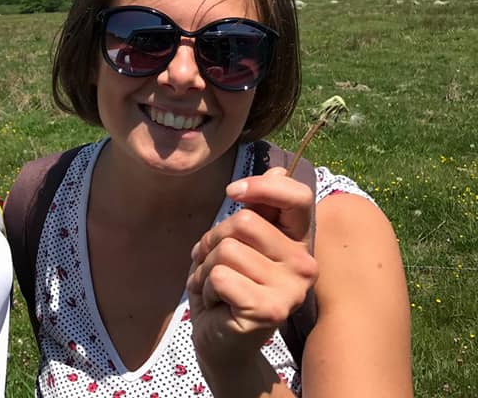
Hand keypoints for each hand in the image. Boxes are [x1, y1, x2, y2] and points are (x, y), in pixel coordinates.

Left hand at [186, 167, 317, 363]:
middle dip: (213, 241)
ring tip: (215, 287)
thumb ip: (259, 209)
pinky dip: (205, 288)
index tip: (234, 192)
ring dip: (206, 268)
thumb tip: (280, 169)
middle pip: (243, 222)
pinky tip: (217, 304)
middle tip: (214, 264)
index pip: (297, 197)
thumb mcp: (240, 240)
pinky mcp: (269, 310)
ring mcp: (290, 289)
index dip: (261, 186)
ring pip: (226, 250)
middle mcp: (304, 264)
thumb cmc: (228, 283)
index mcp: (300, 241)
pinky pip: (219, 276)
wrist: (220, 339)